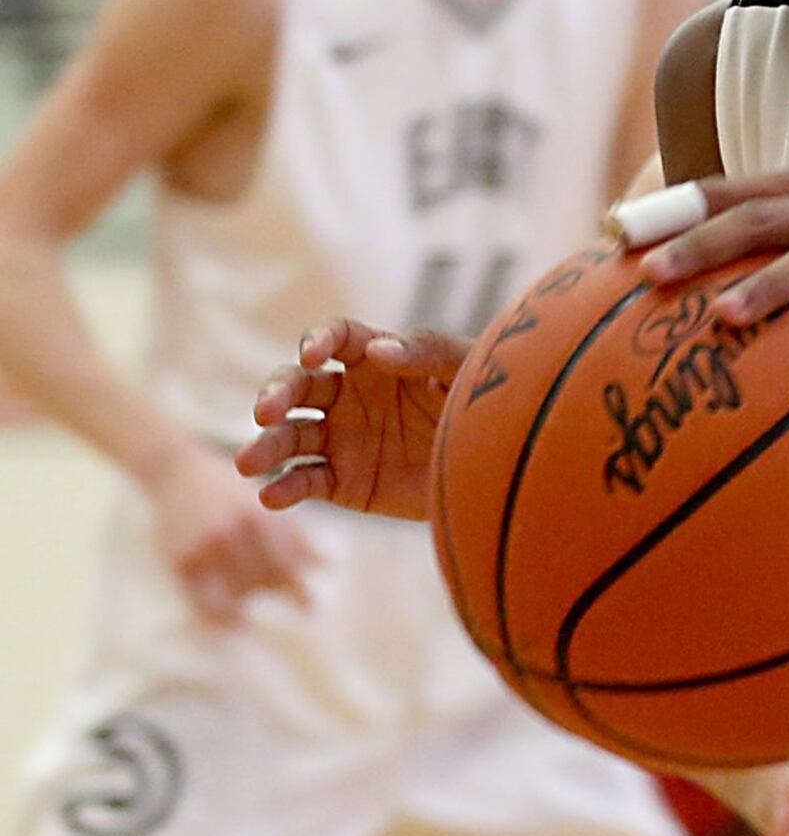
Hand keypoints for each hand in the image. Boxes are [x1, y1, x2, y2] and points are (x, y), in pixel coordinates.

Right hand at [147, 443, 320, 625]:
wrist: (176, 473)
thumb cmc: (228, 492)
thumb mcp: (262, 505)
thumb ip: (294, 534)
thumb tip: (329, 565)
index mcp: (259, 516)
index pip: (286, 564)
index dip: (299, 591)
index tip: (311, 610)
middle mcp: (233, 531)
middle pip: (266, 579)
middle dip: (276, 589)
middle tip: (280, 597)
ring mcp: (206, 546)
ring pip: (241, 590)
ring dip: (250, 595)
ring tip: (252, 596)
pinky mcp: (181, 560)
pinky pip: (206, 603)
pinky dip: (224, 617)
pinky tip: (236, 622)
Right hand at [236, 320, 468, 522]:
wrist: (493, 468)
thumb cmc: (479, 403)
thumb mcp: (463, 370)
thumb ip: (425, 352)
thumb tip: (378, 349)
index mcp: (371, 359)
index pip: (334, 338)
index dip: (318, 340)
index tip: (313, 354)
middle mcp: (346, 395)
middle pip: (296, 386)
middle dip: (275, 395)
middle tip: (265, 412)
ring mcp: (340, 439)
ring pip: (290, 437)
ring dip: (265, 447)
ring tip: (247, 462)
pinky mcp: (343, 481)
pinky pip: (306, 482)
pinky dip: (285, 489)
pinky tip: (270, 496)